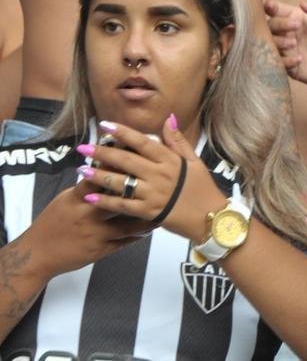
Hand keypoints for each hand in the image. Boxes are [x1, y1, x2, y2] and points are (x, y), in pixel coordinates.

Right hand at [21, 179, 150, 278]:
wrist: (37, 254)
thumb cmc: (52, 222)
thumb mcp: (65, 200)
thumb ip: (86, 187)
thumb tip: (106, 170)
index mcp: (76, 199)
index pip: (100, 178)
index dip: (118, 168)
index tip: (137, 159)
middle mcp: (88, 215)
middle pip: (119, 199)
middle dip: (139, 191)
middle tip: (160, 183)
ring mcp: (96, 234)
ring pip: (129, 224)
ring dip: (147, 217)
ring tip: (163, 208)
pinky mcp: (101, 250)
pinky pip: (125, 241)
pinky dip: (139, 234)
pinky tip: (151, 227)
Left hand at [78, 118, 226, 243]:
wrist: (211, 217)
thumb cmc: (202, 188)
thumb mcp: (194, 161)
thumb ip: (178, 141)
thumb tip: (168, 118)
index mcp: (170, 160)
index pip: (142, 141)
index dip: (122, 132)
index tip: (104, 126)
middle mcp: (159, 174)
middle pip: (125, 160)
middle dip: (102, 152)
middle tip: (83, 147)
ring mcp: (153, 194)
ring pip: (120, 182)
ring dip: (98, 175)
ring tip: (81, 170)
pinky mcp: (148, 212)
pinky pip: (122, 205)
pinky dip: (105, 201)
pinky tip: (90, 197)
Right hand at [265, 0, 306, 92]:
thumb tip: (302, 3)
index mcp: (295, 18)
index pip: (276, 10)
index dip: (270, 6)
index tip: (272, 6)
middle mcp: (288, 32)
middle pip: (270, 25)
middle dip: (279, 24)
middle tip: (296, 26)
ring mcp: (287, 49)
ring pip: (270, 44)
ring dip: (279, 42)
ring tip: (294, 43)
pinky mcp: (290, 66)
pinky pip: (279, 63)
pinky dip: (285, 61)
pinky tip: (300, 59)